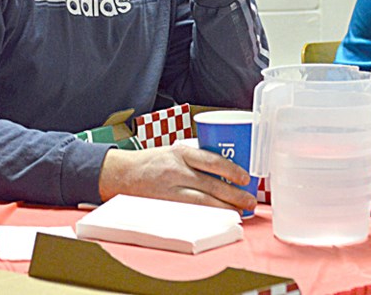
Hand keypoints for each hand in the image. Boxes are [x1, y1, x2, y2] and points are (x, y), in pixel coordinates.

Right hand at [98, 143, 255, 212]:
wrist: (120, 173)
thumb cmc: (150, 162)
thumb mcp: (172, 151)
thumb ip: (194, 159)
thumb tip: (225, 170)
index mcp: (180, 152)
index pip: (211, 161)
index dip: (231, 170)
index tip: (245, 178)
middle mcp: (175, 170)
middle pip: (211, 185)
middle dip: (234, 195)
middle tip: (250, 201)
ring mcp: (169, 190)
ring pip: (203, 202)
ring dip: (224, 208)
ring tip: (239, 212)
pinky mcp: (164, 205)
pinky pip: (189, 213)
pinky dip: (206, 217)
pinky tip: (218, 219)